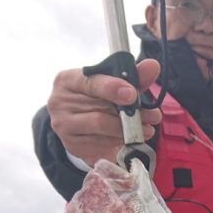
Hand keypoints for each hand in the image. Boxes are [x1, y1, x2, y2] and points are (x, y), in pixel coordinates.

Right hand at [47, 59, 161, 165]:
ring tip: (147, 129)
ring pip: (101, 130)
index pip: (89, 83)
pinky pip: (101, 145)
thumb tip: (152, 66)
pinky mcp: (73, 146)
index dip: (111, 88)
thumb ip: (132, 76)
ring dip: (128, 131)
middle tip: (152, 116)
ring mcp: (65, 127)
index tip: (132, 94)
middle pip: (99, 112)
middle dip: (130, 115)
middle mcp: (60, 104)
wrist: (76, 118)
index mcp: (67, 81)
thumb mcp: (110, 81)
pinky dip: (120, 142)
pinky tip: (131, 139)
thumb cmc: (94, 95)